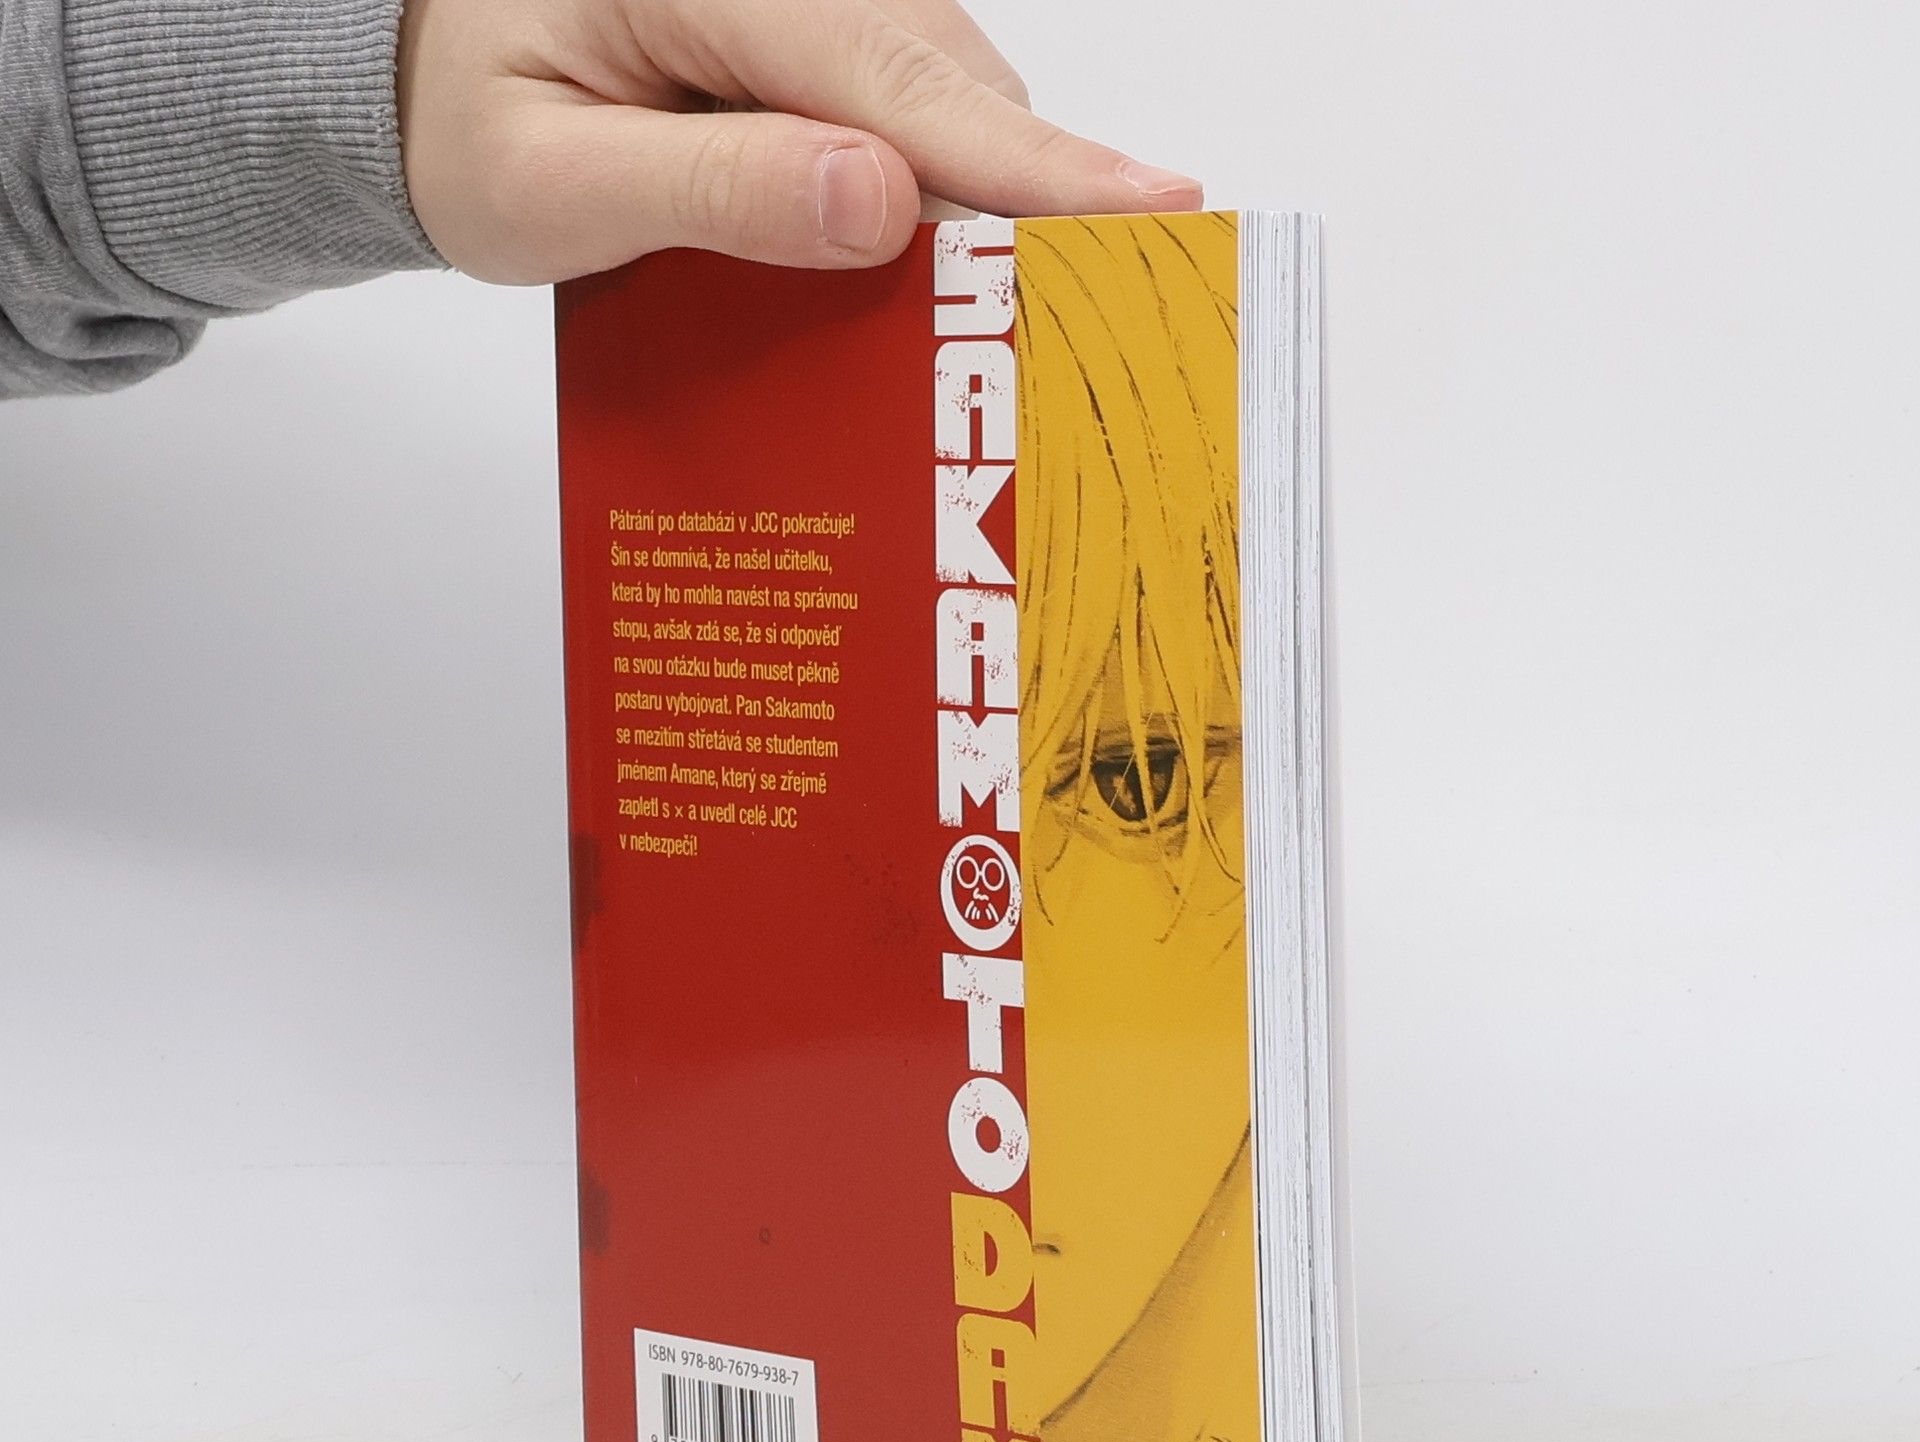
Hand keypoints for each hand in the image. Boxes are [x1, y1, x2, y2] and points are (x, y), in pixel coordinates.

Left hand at [396, 0, 1203, 282]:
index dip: (1024, 160)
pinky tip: (932, 264)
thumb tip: (876, 204)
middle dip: (1021, 202)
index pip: (893, 74)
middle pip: (949, 84)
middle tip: (1082, 319)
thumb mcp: (548, 182)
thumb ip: (706, 190)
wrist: (442, 73)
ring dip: (981, 206)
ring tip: (1002, 311)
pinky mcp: (832, 37)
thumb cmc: (475, 121)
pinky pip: (921, 111)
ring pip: (951, 99)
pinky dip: (944, 192)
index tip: (1148, 211)